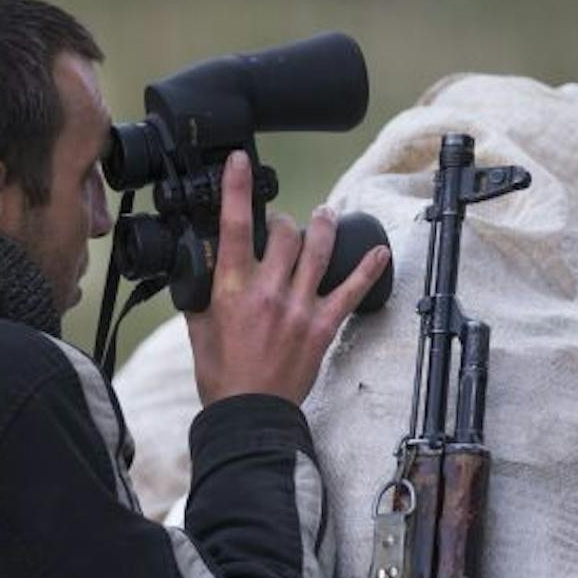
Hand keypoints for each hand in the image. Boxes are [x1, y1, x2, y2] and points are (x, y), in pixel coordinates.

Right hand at [185, 150, 390, 405]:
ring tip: (324, 215)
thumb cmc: (222, 377)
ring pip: (318, 249)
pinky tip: (378, 251)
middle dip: (281, 221)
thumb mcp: (199, 331)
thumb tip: (203, 275)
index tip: (239, 162)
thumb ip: (203, 297)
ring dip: (322, 226)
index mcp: (231, 291)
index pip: (232, 228)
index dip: (236, 189)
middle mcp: (267, 292)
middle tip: (279, 225)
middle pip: (283, 233)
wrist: (249, 415)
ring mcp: (298, 307)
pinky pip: (351, 290)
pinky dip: (368, 269)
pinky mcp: (322, 325)